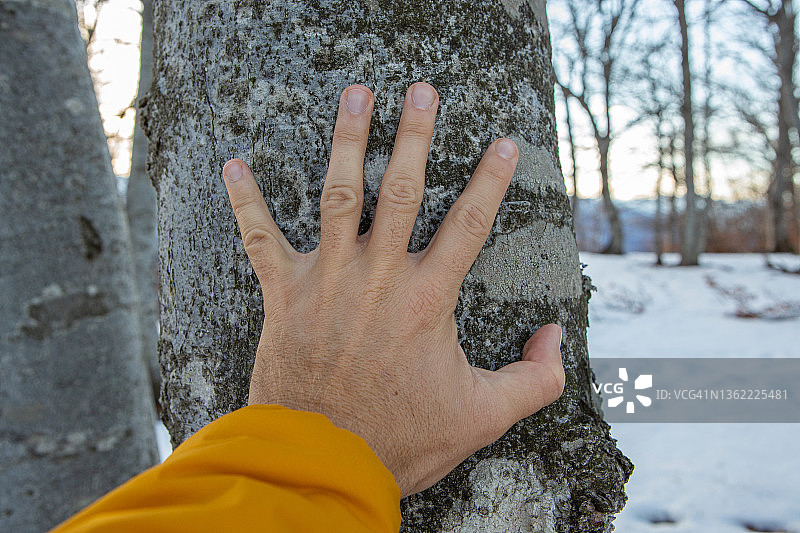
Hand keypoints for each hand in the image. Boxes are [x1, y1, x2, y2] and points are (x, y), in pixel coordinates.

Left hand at [221, 82, 564, 496]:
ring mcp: (329, 278)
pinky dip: (245, 201)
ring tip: (355, 94)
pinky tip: (234, 164)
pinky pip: (260, 238)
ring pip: (340, 193)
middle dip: (416, 135)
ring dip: (348, 140)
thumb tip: (557, 340)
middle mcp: (379, 274)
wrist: (322, 460)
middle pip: (404, 189)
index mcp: (428, 297)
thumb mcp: (483, 416)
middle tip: (421, 91)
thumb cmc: (401, 438)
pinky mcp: (285, 293)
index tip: (504, 143)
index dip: (492, 181)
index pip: (470, 224)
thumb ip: (534, 380)